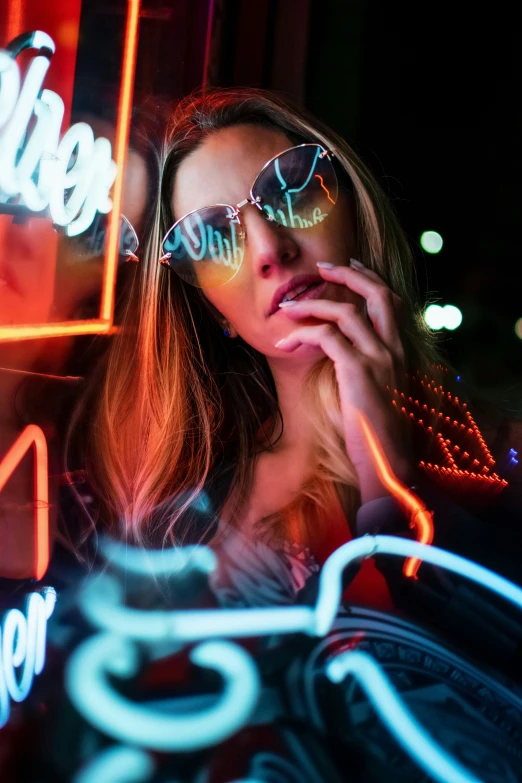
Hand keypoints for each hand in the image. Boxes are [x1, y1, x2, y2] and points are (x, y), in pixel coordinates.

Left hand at [274, 260, 413, 503]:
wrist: (390, 464)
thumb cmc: (381, 434)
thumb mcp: (382, 393)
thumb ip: (370, 368)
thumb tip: (341, 354)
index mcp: (402, 352)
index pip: (392, 301)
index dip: (371, 279)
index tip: (350, 266)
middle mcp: (395, 350)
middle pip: (378, 293)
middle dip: (348, 275)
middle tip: (322, 268)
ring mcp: (379, 359)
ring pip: (346, 312)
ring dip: (312, 304)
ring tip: (287, 308)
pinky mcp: (358, 372)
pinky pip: (327, 337)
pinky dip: (303, 333)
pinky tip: (285, 342)